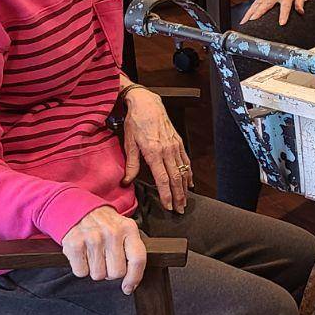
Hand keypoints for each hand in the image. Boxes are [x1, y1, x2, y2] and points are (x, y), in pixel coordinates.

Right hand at [62, 206, 147, 294]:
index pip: (138, 260)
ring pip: (98, 275)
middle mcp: (112, 233)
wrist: (77, 208)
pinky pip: (81, 272)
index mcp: (128, 228)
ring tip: (93, 254)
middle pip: (116, 273)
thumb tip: (131, 283)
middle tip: (105, 259)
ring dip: (95, 270)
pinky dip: (81, 268)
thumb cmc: (103, 223)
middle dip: (110, 272)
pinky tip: (83, 254)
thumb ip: (132, 249)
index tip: (128, 287)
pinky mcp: (74, 244)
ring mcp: (92, 238)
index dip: (134, 278)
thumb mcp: (123, 228)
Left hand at [120, 86, 190, 211]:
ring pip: (182, 171)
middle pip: (175, 179)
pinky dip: (188, 173)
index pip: (163, 179)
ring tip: (185, 201)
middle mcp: (167, 151)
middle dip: (178, 196)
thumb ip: (131, 164)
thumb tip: (126, 182)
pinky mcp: (179, 142)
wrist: (147, 104)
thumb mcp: (129, 143)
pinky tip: (189, 183)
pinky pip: (186, 161)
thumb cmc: (136, 122)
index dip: (166, 195)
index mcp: (153, 152)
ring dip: (184, 188)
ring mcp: (175, 146)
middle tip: (179, 210)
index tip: (168, 206)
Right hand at [242, 0, 305, 25]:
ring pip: (257, 4)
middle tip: (253, 21)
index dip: (284, 14)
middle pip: (266, 4)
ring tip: (245, 22)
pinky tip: (245, 18)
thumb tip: (300, 12)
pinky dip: (249, 10)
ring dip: (250, 13)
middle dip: (259, 13)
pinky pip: (255, 2)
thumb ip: (300, 3)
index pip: (285, 5)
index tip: (281, 23)